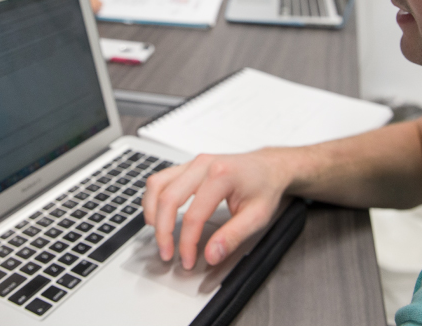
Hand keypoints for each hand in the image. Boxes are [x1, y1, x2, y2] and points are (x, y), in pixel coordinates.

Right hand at [143, 149, 291, 269]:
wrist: (269, 166)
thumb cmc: (265, 186)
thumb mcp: (257, 216)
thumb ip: (232, 236)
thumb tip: (211, 254)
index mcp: (221, 175)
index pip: (193, 215)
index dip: (187, 243)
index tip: (188, 259)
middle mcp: (203, 164)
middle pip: (168, 199)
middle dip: (163, 231)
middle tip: (167, 253)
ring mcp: (194, 162)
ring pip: (157, 184)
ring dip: (152, 211)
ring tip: (158, 234)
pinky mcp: (188, 165)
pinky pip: (161, 179)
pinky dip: (154, 198)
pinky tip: (158, 214)